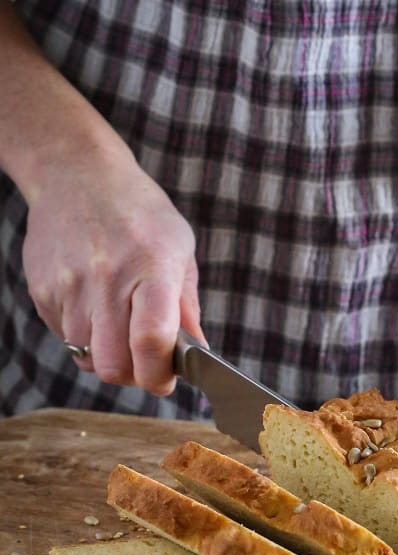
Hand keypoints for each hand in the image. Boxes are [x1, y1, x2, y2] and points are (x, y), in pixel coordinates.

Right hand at [22, 130, 202, 395]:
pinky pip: (65, 338)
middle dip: (133, 375)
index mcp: (150, 266)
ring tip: (119, 325)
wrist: (76, 175)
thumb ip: (186, 305)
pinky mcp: (42, 290)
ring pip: (87, 357)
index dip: (160, 374)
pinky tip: (94, 306)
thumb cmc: (138, 213)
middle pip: (113, 364)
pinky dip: (84, 336)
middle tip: (145, 361)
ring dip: (107, 355)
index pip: (152, 340)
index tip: (167, 380)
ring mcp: (69, 285)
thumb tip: (198, 354)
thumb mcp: (178, 248)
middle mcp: (106, 277)